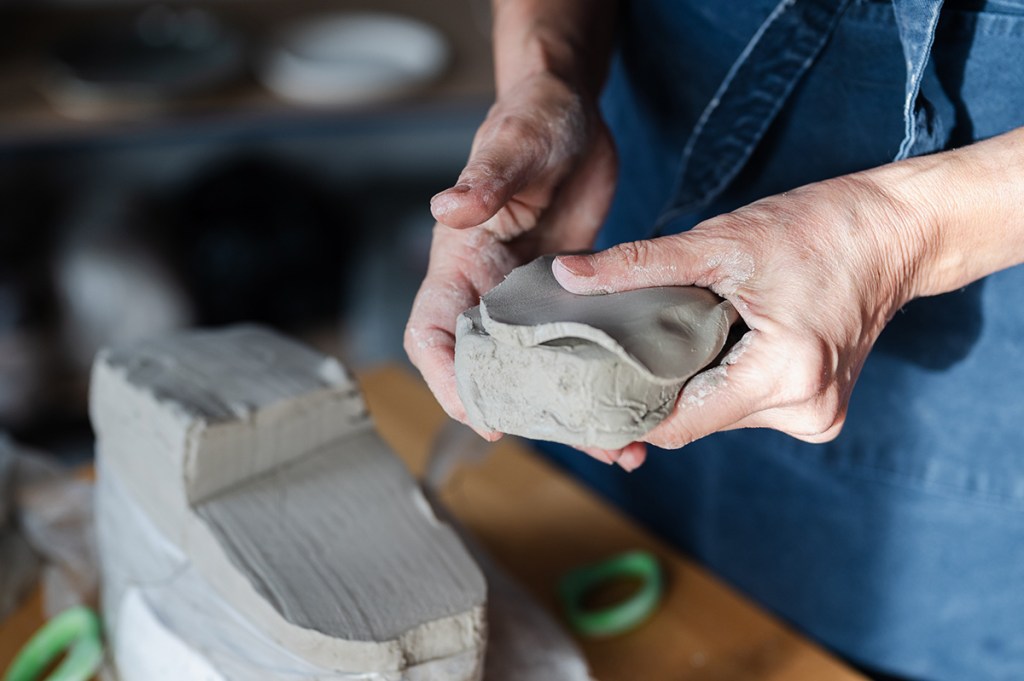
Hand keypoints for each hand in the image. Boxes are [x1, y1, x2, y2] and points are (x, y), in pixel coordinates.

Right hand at [405, 70, 615, 431]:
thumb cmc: (533, 119)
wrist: (572, 112)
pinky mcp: (568, 294)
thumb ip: (484, 179)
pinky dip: (600, 376)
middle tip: (580, 442)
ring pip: (540, 369)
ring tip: (621, 445)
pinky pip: (579, 346)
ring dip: (574, 409)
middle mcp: (490, 288)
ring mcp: (530, 296)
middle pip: (493, 369)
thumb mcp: (514, 147)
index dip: (448, 380)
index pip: (432, 334)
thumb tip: (446, 207)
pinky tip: (635, 396)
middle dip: (528, 414)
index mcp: (462, 261)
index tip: (484, 416)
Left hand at [552, 171, 930, 469]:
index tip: (583, 398)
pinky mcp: (817, 410)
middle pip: (696, 421)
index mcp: (785, 377)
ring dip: (686, 385)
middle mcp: (805, 412)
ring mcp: (817, 417)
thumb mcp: (720, 242)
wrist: (897, 232)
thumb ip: (639, 266)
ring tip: (659, 343)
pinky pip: (744, 406)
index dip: (626, 414)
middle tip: (606, 360)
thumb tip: (568, 277)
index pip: (680, 423)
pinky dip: (718, 382)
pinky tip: (704, 347)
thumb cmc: (817, 229)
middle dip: (651, 392)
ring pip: (718, 415)